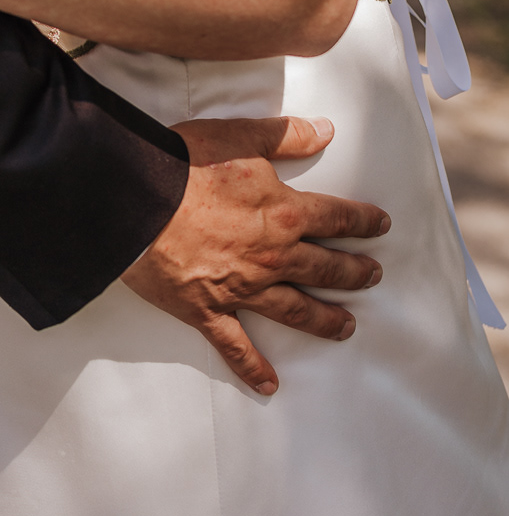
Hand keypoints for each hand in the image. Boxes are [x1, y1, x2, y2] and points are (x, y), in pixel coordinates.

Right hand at [124, 115, 389, 395]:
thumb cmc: (183, 164)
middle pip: (325, 270)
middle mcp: (272, 257)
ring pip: (295, 311)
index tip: (380, 226)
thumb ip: (285, 136)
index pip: (336, 219)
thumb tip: (325, 131)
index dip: (362, 222)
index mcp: (284, 213)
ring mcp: (242, 289)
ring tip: (346, 328)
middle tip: (373, 277)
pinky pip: (234, 345)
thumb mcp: (239, 136)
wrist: (134, 199)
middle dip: (353, 274)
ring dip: (324, 320)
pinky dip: (252, 368)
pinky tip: (269, 384)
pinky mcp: (208, 310)